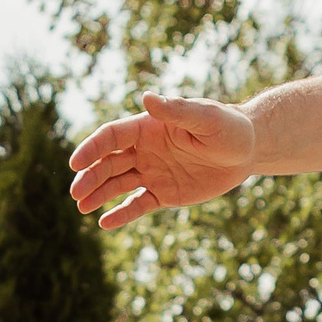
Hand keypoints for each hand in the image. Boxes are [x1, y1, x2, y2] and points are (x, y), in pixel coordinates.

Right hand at [68, 92, 258, 228]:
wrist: (246, 150)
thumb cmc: (228, 127)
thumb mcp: (205, 117)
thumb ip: (176, 110)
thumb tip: (147, 98)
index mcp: (148, 127)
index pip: (111, 137)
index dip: (91, 149)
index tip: (75, 163)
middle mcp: (144, 150)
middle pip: (108, 163)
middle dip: (90, 177)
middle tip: (76, 194)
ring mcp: (152, 172)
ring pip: (117, 184)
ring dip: (98, 195)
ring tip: (81, 208)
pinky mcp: (164, 193)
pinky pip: (138, 205)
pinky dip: (122, 214)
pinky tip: (104, 223)